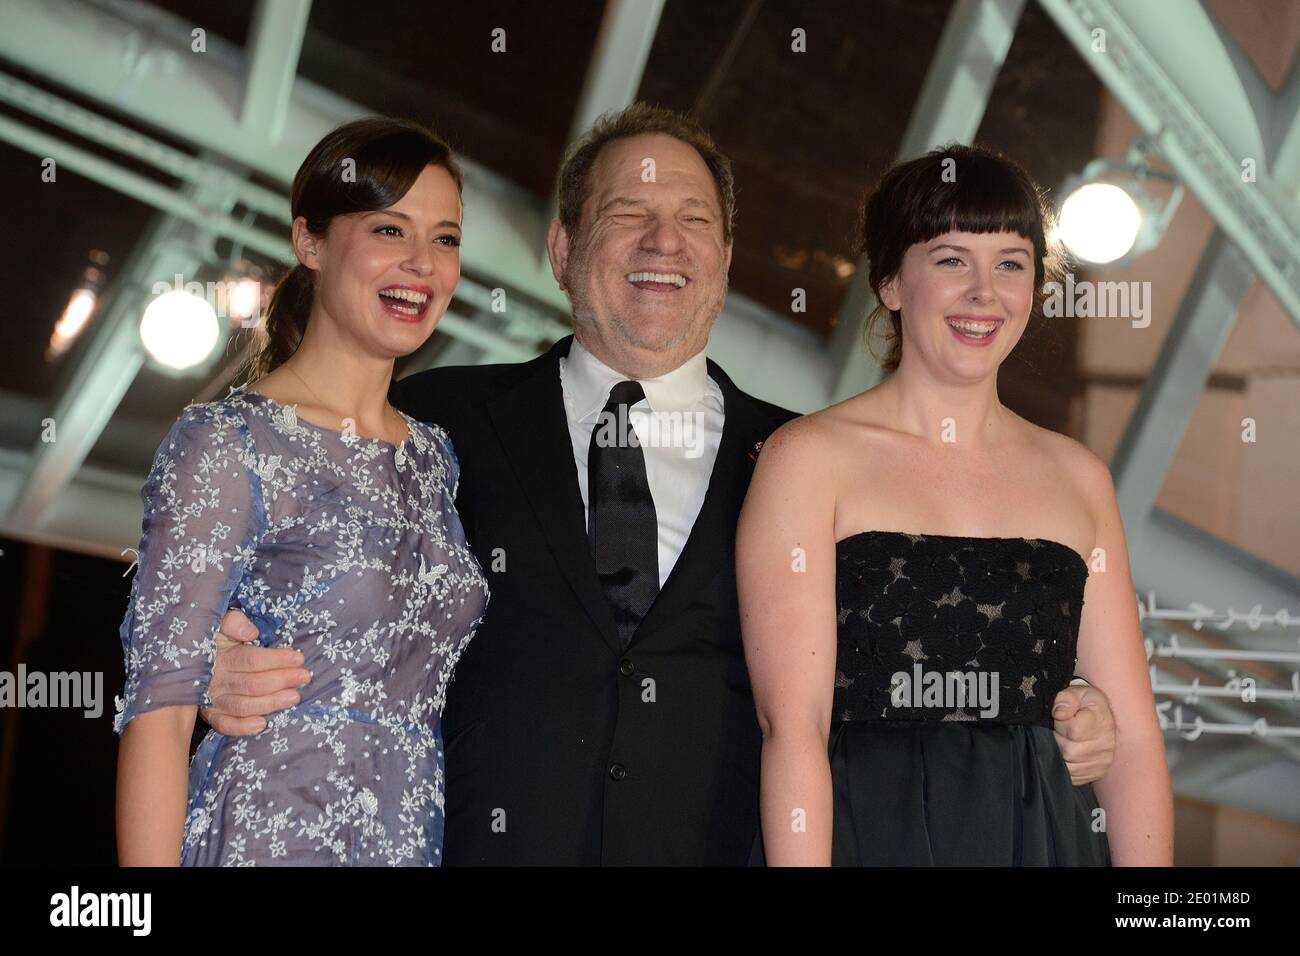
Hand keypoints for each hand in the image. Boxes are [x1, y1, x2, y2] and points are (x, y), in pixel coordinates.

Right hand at [199, 609, 309, 735]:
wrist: (185, 660)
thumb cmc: (214, 639)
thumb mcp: (221, 624)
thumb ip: (234, 622)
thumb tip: (251, 632)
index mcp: (221, 657)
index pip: (252, 660)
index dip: (277, 660)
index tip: (299, 658)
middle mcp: (216, 680)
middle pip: (252, 684)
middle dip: (282, 680)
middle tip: (305, 677)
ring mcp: (212, 700)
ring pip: (243, 706)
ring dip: (271, 703)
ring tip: (294, 697)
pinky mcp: (210, 714)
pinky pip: (225, 725)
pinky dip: (242, 727)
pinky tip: (262, 724)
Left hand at [1052, 683, 1116, 785]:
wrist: (1101, 717)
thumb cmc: (1085, 704)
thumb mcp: (1076, 693)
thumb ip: (1066, 699)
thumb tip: (1059, 714)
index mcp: (1100, 720)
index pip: (1073, 730)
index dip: (1060, 724)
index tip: (1059, 718)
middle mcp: (1105, 744)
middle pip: (1069, 751)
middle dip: (1058, 740)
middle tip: (1059, 732)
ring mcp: (1102, 761)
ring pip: (1070, 766)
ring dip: (1060, 755)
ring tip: (1065, 741)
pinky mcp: (1097, 773)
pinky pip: (1074, 777)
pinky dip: (1065, 768)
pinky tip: (1067, 754)